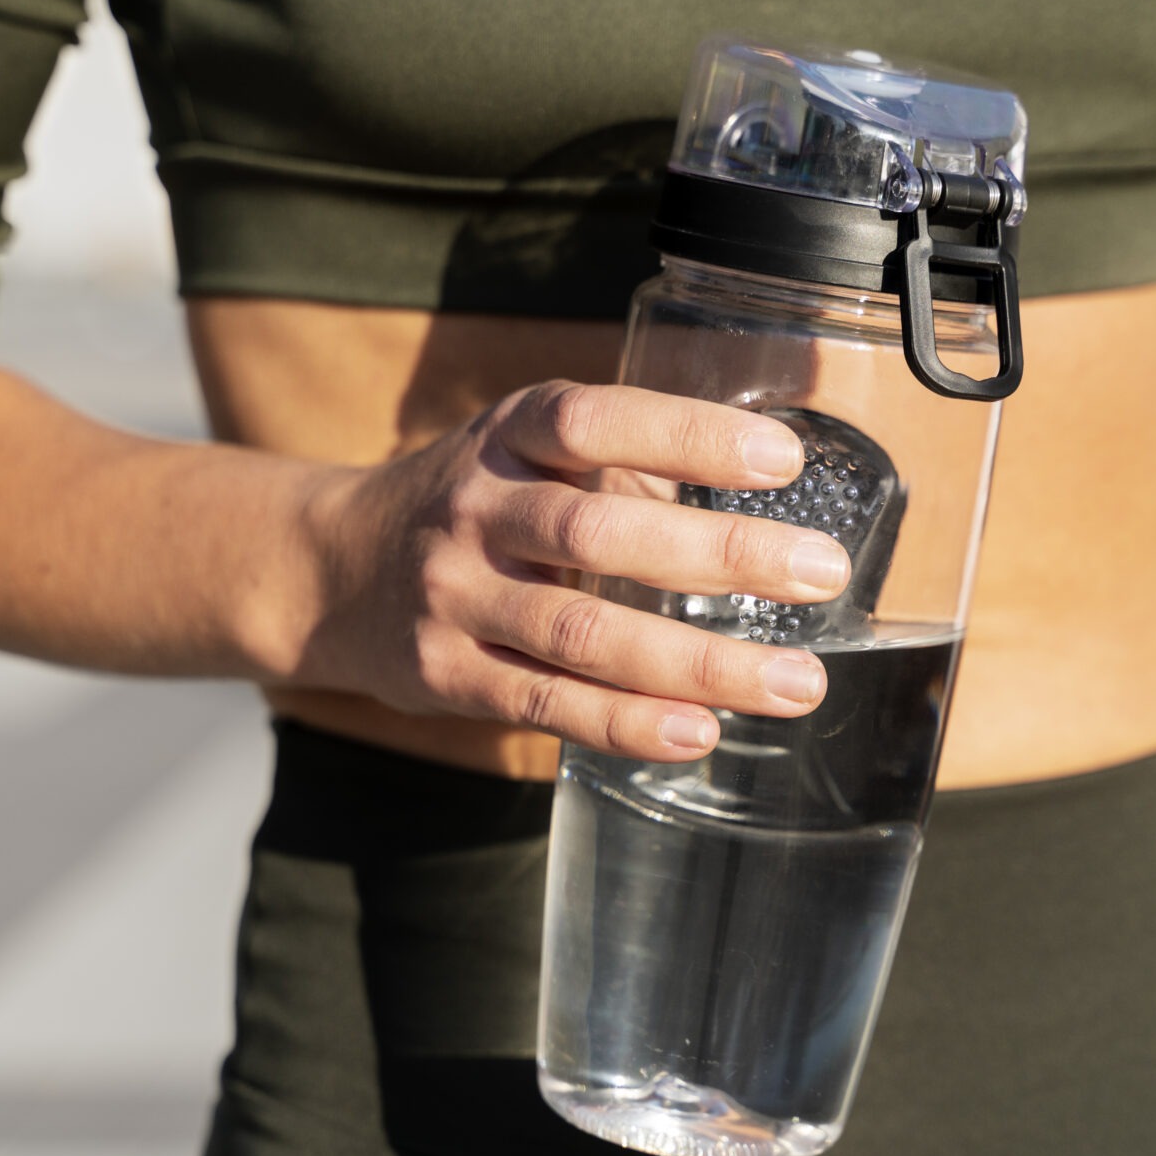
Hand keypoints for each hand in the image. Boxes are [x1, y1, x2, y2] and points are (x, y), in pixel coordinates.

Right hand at [287, 380, 851, 760]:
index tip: (783, 460)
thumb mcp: (529, 451)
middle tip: (822, 574)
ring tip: (793, 683)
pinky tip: (696, 732)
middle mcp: (476, 507)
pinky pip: (544, 703)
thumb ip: (624, 470)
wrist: (333, 568)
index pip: (596, 423)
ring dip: (697, 662)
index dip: (688, 436)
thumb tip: (766, 506)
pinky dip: (626, 722)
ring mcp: (455, 594)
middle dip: (721, 556)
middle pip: (601, 534)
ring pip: (582, 633)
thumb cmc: (476, 503)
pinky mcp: (445, 673)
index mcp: (509, 435)